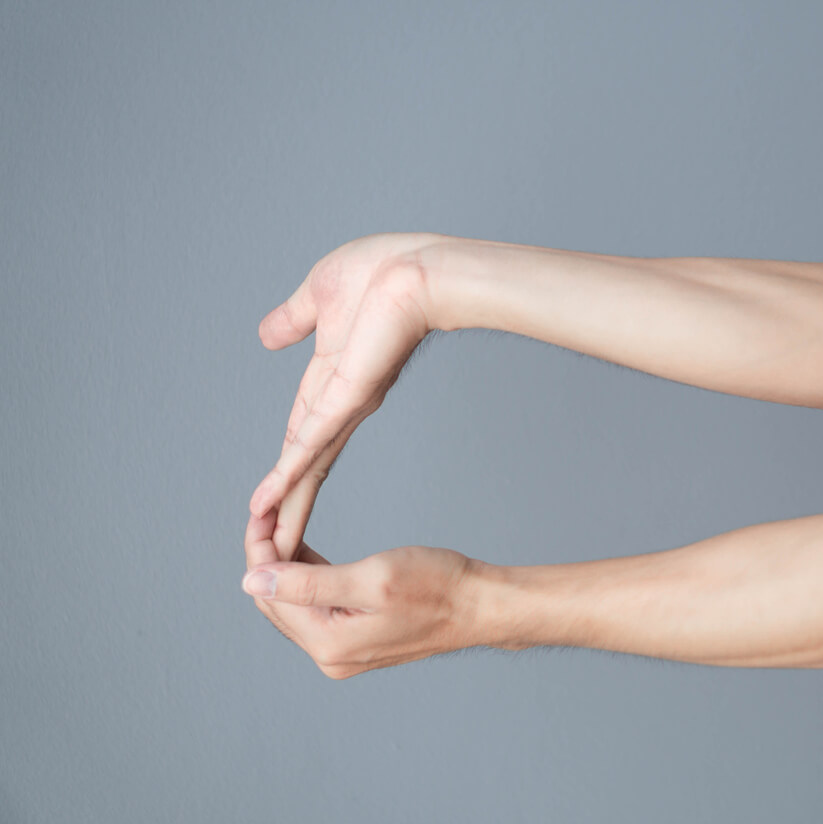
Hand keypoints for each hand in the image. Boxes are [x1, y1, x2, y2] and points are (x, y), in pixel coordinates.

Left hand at [243, 509, 482, 678]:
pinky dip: (307, 578)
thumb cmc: (438, 586)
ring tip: (282, 526)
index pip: (271, 595)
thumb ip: (308, 584)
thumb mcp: (371, 578)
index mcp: (329, 644)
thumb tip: (252, 582)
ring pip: (295, 605)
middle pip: (277, 603)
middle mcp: (330, 656)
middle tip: (267, 513)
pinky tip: (306, 552)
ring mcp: (344, 651)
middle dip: (267, 558)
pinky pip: (317, 608)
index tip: (259, 512)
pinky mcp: (357, 639)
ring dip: (285, 567)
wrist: (480, 605)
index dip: (259, 551)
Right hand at [248, 232, 447, 559]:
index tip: (270, 498)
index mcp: (336, 381)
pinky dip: (286, 472)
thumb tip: (267, 335)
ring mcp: (348, 404)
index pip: (303, 434)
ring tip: (269, 545)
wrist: (422, 267)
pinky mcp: (350, 398)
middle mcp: (345, 403)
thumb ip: (293, 320)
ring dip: (284, 506)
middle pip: (308, 465)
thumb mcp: (319, 298)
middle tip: (272, 547)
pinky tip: (267, 501)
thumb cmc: (384, 272)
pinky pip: (311, 440)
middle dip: (288, 506)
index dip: (284, 466)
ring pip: (308, 466)